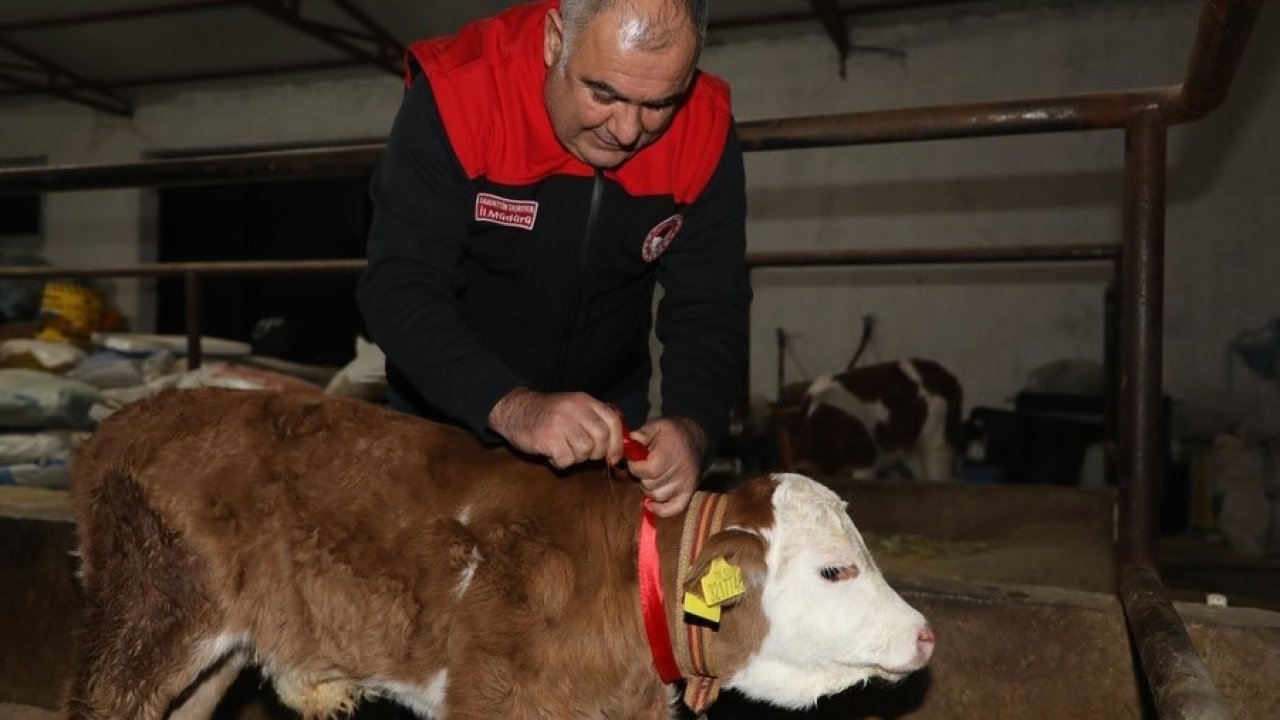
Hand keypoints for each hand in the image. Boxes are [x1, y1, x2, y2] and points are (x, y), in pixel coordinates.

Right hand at [488, 388, 624, 468]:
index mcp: (585, 401)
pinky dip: (561, 462)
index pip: (613, 421)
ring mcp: (561, 423)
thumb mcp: (574, 409)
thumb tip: (616, 450)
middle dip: (597, 453)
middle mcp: (575, 409)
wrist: (516, 411)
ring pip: (585, 451)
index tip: (613, 457)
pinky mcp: (548, 438)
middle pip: (601, 438)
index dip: (617, 443)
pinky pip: (566, 460)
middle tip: (584, 454)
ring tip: (564, 450)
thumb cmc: (549, 416)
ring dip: (577, 457)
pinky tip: (552, 453)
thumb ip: (595, 423)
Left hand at [627, 416, 705, 517]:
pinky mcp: (689, 492)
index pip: (646, 471)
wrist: (695, 437)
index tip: (635, 460)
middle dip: (641, 476)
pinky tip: (651, 504)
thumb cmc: (672, 432)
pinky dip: (661, 509)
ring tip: (650, 476)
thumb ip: (643, 433)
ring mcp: (685, 484)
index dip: (635, 467)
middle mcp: (679, 471)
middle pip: (650, 484)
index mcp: (669, 455)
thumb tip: (631, 440)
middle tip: (642, 467)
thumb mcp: (657, 425)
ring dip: (649, 488)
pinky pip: (674, 508)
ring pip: (658, 496)